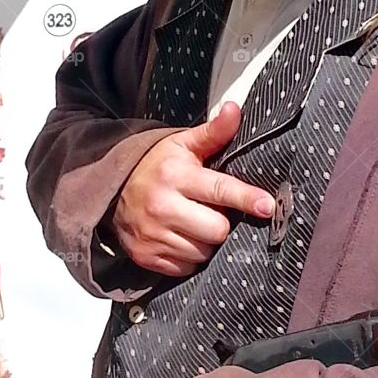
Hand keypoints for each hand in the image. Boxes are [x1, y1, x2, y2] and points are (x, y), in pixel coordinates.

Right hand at [112, 101, 275, 275]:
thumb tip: (235, 109)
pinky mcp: (146, 256)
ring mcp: (152, 235)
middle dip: (221, 223)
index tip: (266, 205)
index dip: (246, 198)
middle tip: (210, 210)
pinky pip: (186, 268)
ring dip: (205, 241)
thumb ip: (213, 132)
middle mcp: (163, 206)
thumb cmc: (156, 166)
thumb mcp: (182, 144)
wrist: (111, 191)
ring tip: (193, 223)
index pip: (219, 190)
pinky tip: (180, 238)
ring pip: (204, 252)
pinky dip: (188, 257)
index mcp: (176, 175)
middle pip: (217, 229)